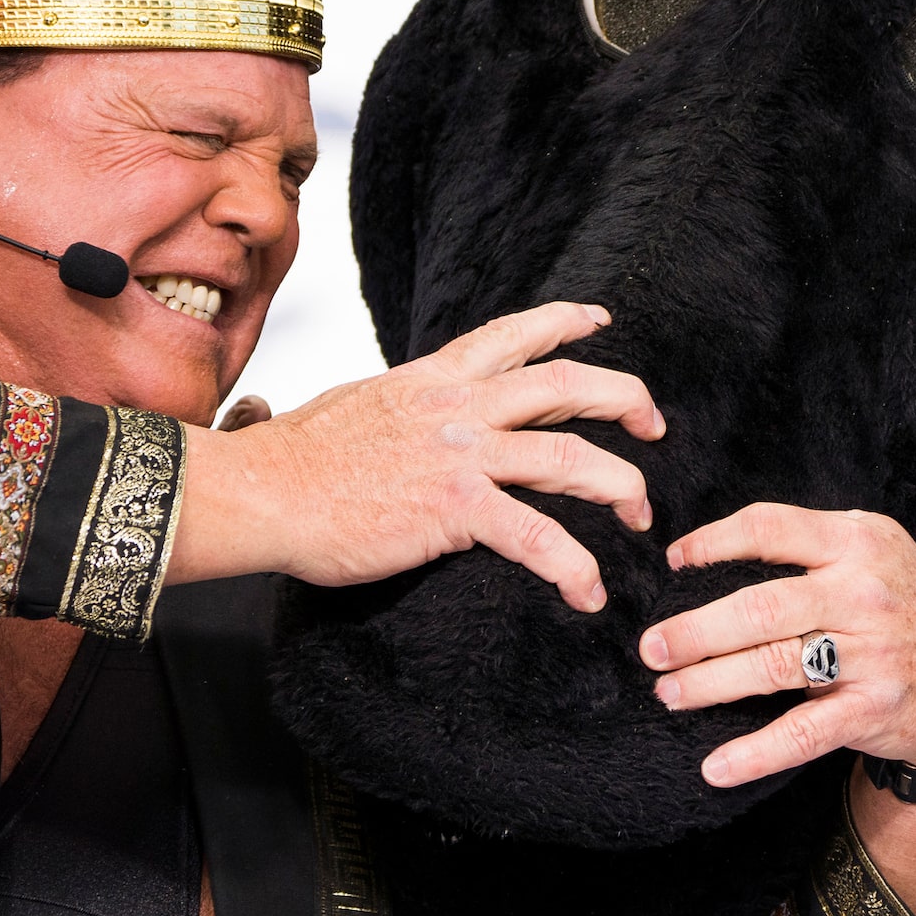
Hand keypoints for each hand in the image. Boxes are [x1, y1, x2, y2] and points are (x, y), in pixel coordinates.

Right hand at [172, 302, 663, 608]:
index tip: (602, 322)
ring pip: (570, 456)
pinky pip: (537, 537)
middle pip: (566, 384)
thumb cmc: (295, 460)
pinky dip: (573, 567)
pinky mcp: (456, 510)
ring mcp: (461, 455)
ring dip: (620, 485)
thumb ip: (405, 406)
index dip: (566, 322)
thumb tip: (412, 414)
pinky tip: (588, 593)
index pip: (514, 334)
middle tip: (654, 424)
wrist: (261, 491)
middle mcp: (458, 406)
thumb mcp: (360, 404)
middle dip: (625, 400)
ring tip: (640, 516)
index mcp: (436, 378)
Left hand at [640, 504, 915, 787]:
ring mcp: (871, 654)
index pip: (770, 527)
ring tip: (668, 692)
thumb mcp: (871, 549)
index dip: (714, 542)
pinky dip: (753, 754)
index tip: (674, 562)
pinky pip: (801, 734)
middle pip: (759, 607)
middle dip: (694, 630)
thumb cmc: (900, 602)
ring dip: (708, 683)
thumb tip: (712, 549)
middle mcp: (864, 593)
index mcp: (857, 541)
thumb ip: (808, 543)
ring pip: (771, 667)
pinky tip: (714, 766)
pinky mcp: (872, 711)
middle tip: (650, 647)